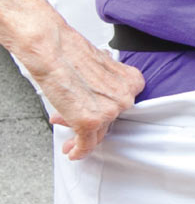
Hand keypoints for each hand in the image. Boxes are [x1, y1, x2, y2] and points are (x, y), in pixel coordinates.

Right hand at [28, 28, 144, 159]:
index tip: (98, 117)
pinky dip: (79, 150)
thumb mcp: (102, 66)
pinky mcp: (90, 122)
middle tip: (76, 127)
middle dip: (89, 123)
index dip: (105, 111)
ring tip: (70, 141)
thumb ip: (107, 83)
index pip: (121, 105)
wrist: (53, 52)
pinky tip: (73, 151)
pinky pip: (87, 144)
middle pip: (109, 120)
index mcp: (131, 82)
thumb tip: (99, 95)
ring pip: (97, 133)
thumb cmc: (72, 54)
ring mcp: (109, 111)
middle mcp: (124, 97)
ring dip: (80, 137)